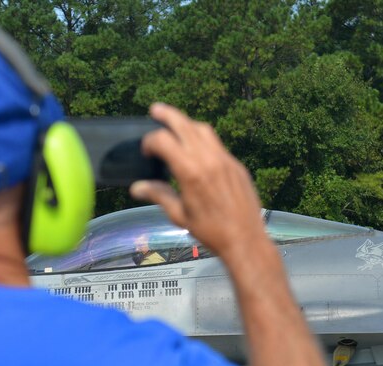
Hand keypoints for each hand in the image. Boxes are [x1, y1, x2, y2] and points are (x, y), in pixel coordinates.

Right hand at [130, 103, 269, 262]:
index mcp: (190, 172)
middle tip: (156, 109)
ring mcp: (225, 159)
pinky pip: (217, 143)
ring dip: (187, 123)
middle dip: (168, 115)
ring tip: (176, 124)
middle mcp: (208, 159)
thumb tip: (136, 187)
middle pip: (184, 125)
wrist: (245, 239)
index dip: (150, 141)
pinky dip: (203, 139)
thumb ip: (158, 195)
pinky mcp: (236, 165)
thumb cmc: (210, 231)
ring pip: (203, 129)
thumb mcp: (179, 215)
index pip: (164, 140)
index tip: (146, 150)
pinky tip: (197, 147)